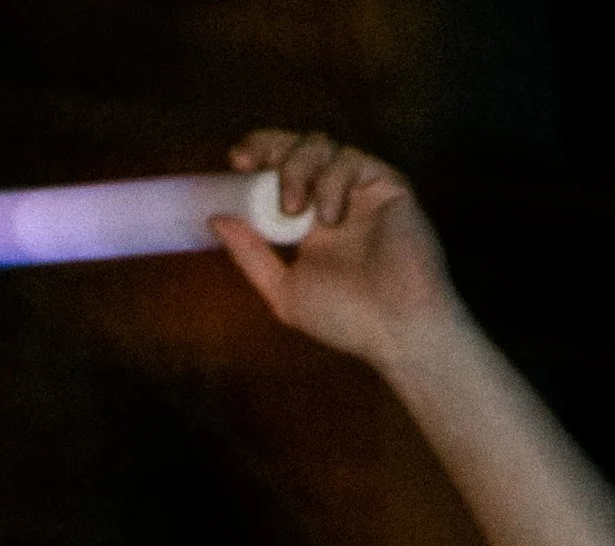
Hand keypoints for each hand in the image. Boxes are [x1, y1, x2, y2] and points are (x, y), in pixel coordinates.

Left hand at [213, 132, 455, 368]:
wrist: (397, 330)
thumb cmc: (348, 321)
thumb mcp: (285, 292)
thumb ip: (250, 257)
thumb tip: (216, 218)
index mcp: (309, 220)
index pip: (279, 170)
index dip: (259, 154)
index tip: (237, 161)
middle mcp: (334, 199)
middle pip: (298, 146)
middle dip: (272, 147)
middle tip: (256, 168)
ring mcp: (361, 191)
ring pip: (322, 145)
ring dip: (299, 167)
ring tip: (297, 211)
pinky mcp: (388, 185)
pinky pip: (351, 159)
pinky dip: (332, 180)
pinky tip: (331, 217)